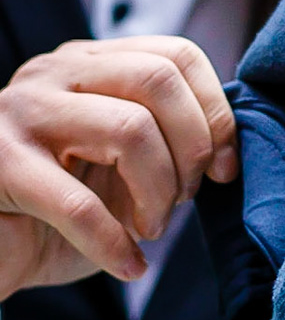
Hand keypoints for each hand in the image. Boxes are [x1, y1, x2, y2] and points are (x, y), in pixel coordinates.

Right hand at [0, 37, 235, 298]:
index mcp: (89, 65)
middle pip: (158, 80)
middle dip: (191, 149)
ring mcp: (21, 113)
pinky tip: (127, 265)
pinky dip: (115, 244)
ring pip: (130, 128)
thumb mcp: (121, 166)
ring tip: (150, 228)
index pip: (176, 55)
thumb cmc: (58, 209)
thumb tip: (230, 146)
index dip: (216, 113)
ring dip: (158, 193)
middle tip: (183, 199)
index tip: (223, 169)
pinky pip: (79, 204)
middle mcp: (52, 74)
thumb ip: (167, 140)